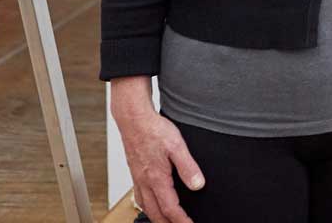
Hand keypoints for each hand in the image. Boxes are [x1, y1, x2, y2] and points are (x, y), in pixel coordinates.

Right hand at [111, 77, 202, 222]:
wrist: (133, 119)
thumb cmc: (154, 129)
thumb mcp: (177, 146)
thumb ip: (188, 167)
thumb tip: (198, 185)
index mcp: (157, 178)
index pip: (170, 208)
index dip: (181, 221)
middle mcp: (145, 182)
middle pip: (156, 213)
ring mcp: (138, 179)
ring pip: (146, 207)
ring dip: (157, 218)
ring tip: (167, 221)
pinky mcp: (135, 173)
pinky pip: (139, 197)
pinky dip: (147, 206)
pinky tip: (151, 203)